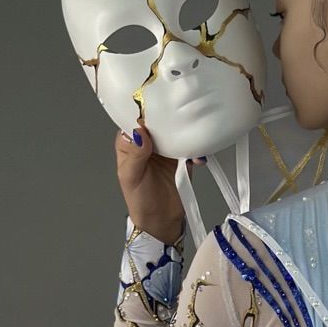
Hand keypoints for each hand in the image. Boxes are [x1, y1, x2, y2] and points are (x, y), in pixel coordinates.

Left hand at [114, 121, 207, 244]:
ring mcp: (165, 150)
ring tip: (191, 139)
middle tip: (179, 118)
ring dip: (184, 135)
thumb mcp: (131, 177)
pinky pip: (189, 148)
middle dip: (168, 119)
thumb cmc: (140, 200)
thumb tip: (141, 132)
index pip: (134, 120)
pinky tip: (197, 158)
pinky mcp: (181, 159)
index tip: (157, 105)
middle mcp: (147, 143)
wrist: (161, 221)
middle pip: (157, 123)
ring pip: (174, 133)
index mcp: (129, 144)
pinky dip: (195, 150)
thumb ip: (135, 154)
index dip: (144, 112)